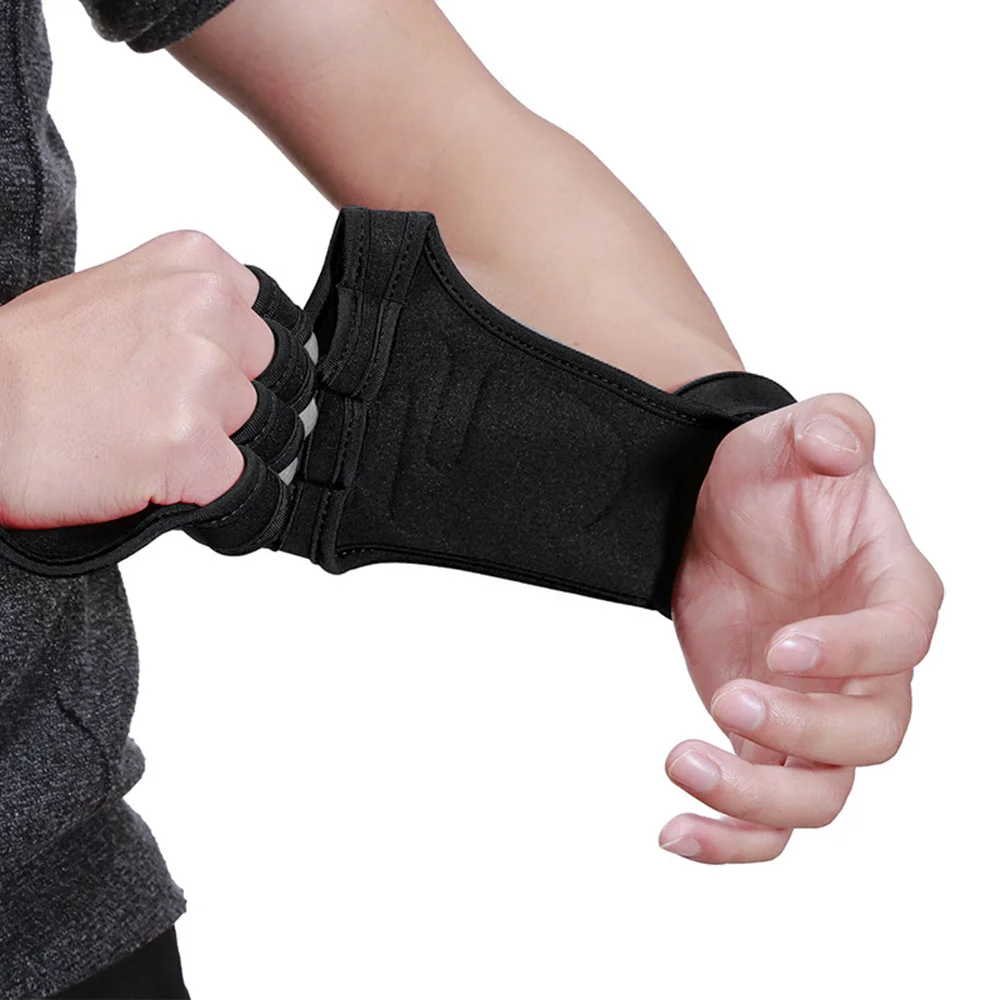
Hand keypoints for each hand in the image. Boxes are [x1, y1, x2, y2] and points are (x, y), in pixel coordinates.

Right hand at [0, 231, 272, 528]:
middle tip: (158, 410)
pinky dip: (206, 489)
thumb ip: (189, 311)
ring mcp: (202, 378)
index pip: (265, 326)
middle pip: (270, 379)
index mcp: (196, 266)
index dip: (233, 361)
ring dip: (215, 445)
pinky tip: (151, 475)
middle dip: (228, 404)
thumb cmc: (31, 364)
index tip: (190, 373)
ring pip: (260, 430)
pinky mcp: (192, 444)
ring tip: (144, 438)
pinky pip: (244, 481)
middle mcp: (207, 310)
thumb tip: (240, 352)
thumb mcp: (118, 295)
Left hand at [660, 393, 943, 862]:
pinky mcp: (769, 741)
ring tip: (683, 764)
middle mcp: (868, 666)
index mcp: (893, 591)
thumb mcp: (798, 430)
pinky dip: (730, 838)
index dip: (851, 655)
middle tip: (730, 699)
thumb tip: (838, 445)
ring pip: (822, 797)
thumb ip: (831, 424)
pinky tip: (675, 831)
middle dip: (805, 732)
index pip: (903, 640)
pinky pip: (768, 815)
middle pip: (873, 736)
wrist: (721, 510)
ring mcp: (819, 712)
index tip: (780, 646)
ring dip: (758, 800)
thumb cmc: (772, 474)